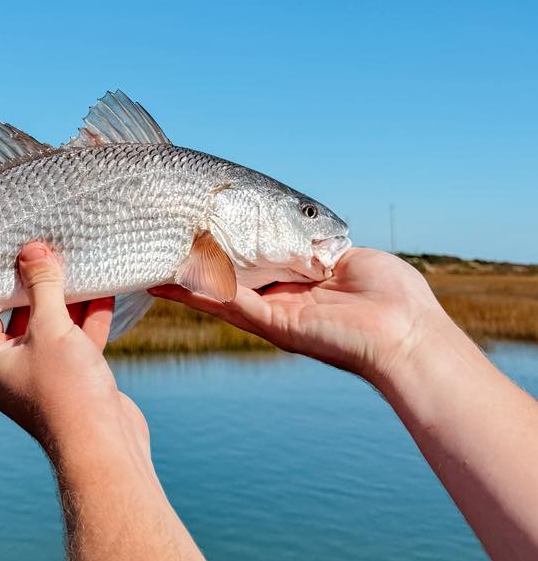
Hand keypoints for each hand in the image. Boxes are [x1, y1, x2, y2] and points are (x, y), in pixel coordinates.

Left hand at [0, 242, 148, 464]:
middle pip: (19, 314)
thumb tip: (32, 251)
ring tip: (75, 261)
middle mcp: (11, 367)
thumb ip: (42, 288)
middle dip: (35, 283)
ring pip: (52, 325)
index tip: (5, 249)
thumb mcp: (50, 329)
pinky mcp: (74, 377)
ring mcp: (44, 373)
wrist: (105, 447)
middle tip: (45, 246)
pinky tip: (103, 289)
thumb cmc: (65, 392)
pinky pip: (77, 339)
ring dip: (66, 297)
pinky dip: (88, 317)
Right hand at [150, 248, 448, 381]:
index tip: (201, 227)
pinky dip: (198, 293)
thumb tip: (298, 233)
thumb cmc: (394, 296)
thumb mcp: (348, 254)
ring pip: (218, 293)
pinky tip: (170, 282)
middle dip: (196, 262)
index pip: (253, 261)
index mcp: (298, 282)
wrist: (409, 333)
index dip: (227, 245)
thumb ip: (316, 245)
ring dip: (184, 279)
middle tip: (164, 240)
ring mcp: (273, 314)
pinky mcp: (274, 324)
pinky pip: (230, 304)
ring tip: (152, 261)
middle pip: (228, 278)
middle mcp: (279, 300)